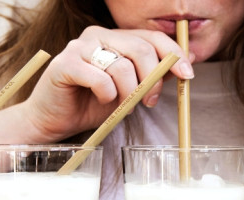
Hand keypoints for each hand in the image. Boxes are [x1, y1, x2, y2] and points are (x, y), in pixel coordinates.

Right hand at [23, 25, 193, 141]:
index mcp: (116, 39)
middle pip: (140, 49)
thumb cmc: (93, 104)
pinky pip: (99, 78)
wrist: (56, 119)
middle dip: (152, 79)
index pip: (152, 38)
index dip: (173, 54)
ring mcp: (80, 47)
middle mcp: (98, 36)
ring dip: (128, 93)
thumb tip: (182, 67)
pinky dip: (106, 95)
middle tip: (149, 101)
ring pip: (121, 66)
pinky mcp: (64, 63)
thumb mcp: (129, 90)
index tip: (187, 75)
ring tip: (121, 105)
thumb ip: (150, 76)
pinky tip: (102, 100)